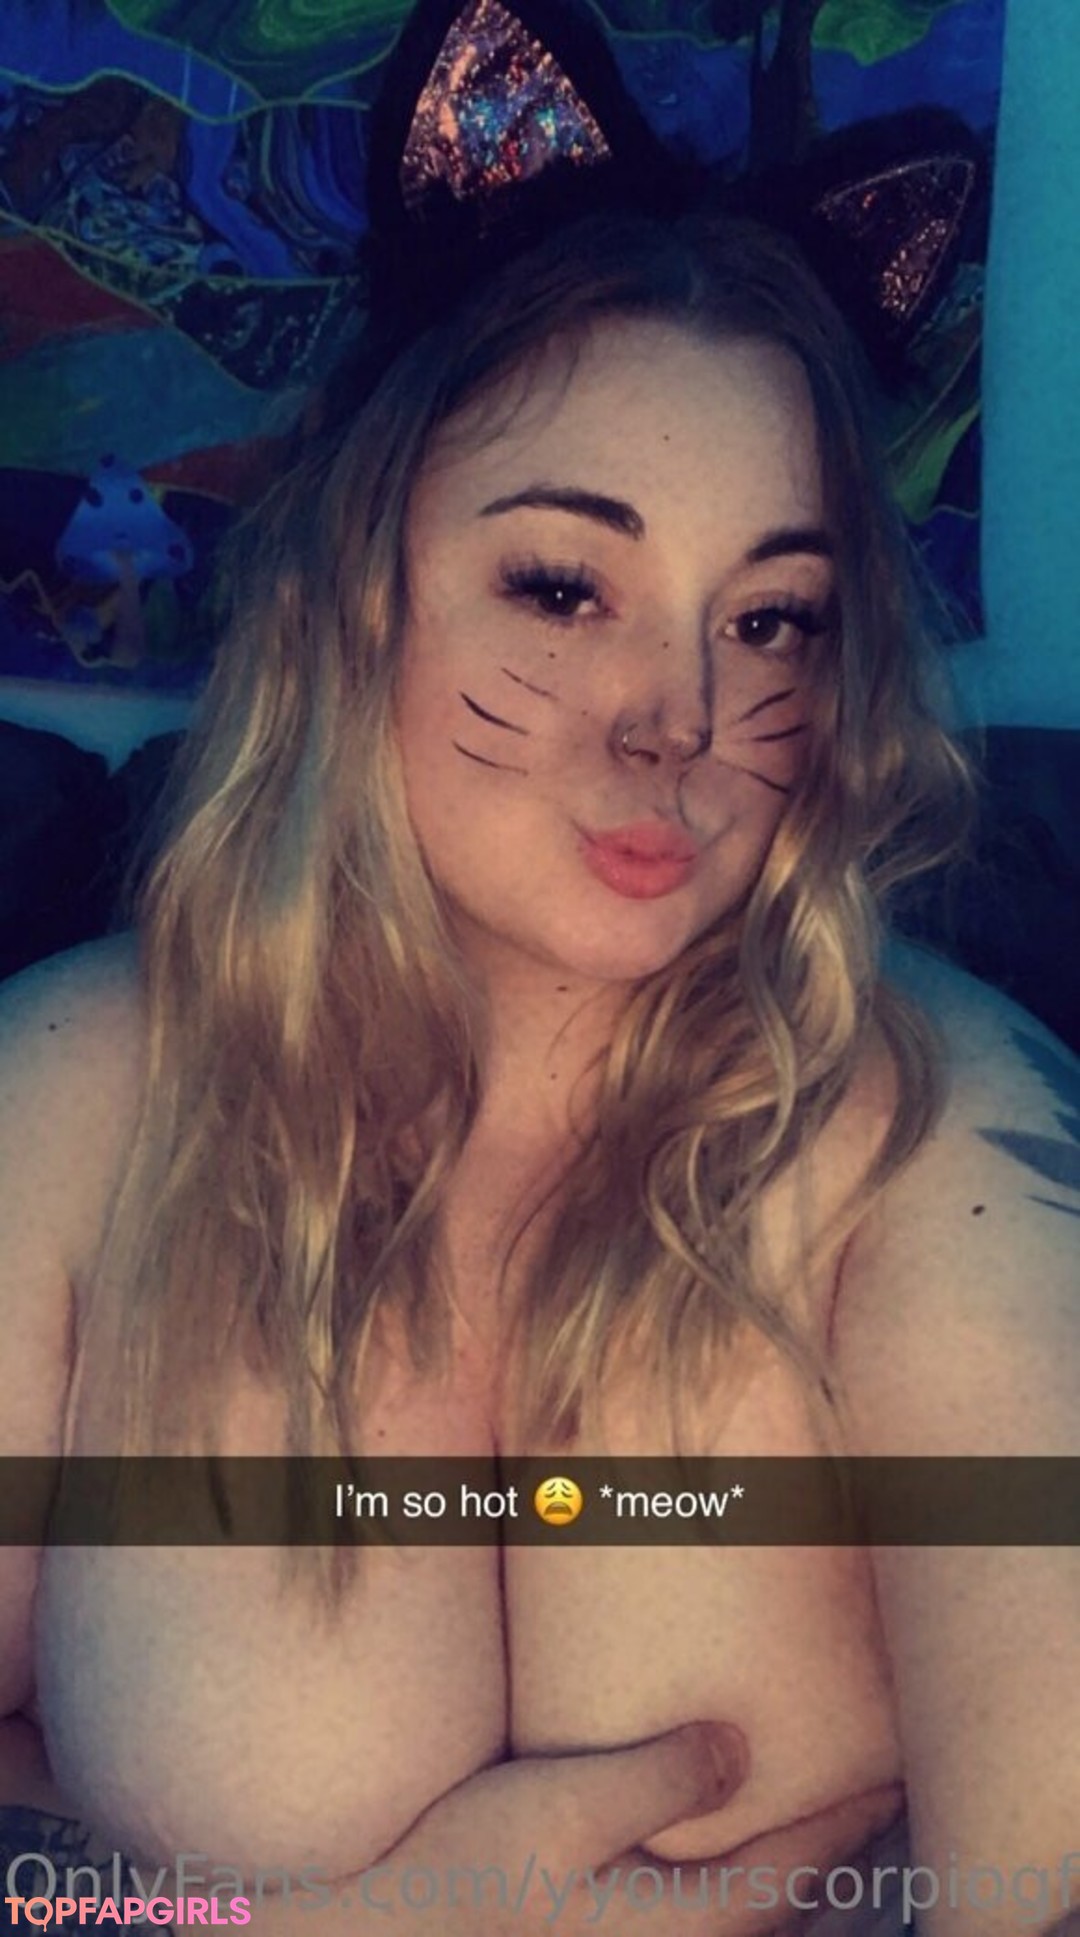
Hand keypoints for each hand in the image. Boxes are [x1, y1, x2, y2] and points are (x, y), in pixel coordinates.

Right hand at [240, 1722, 902, 1935]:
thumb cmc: (465, 1880)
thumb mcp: (559, 1811)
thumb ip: (655, 1778)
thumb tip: (739, 1746)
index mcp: (681, 1923)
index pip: (794, 1869)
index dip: (848, 1818)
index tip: (893, 1772)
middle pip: (780, 1907)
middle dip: (829, 1852)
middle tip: (873, 1793)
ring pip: (741, 1919)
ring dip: (784, 1871)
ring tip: (811, 1819)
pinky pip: (698, 1921)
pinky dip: (734, 1885)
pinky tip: (715, 1854)